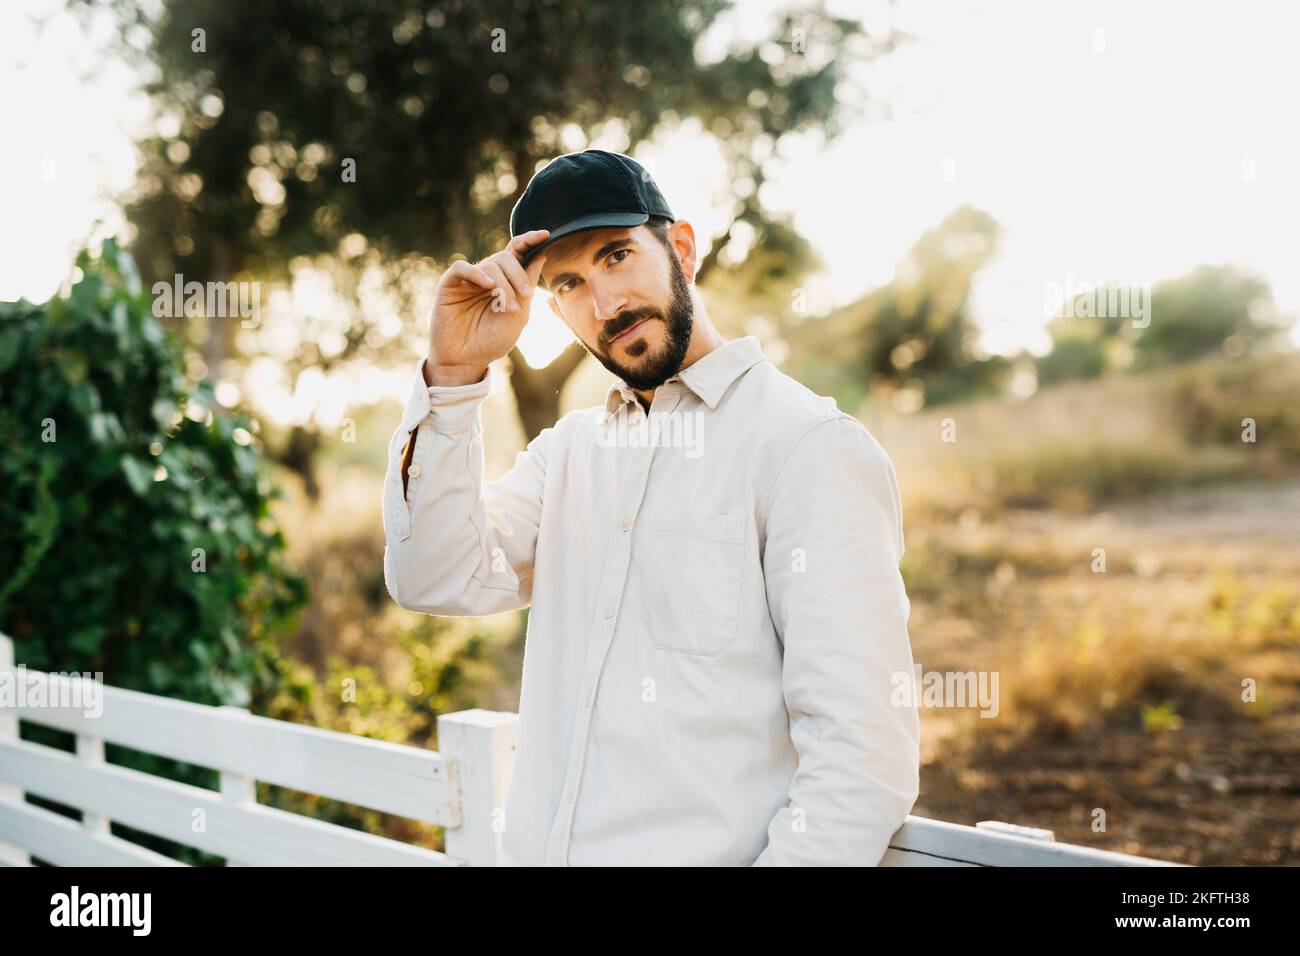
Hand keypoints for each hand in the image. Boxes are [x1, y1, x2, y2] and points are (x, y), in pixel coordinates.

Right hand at [425, 230, 549, 384]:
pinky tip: (488, 285)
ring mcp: (468, 280)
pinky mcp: (449, 284)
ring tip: (508, 308)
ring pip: (489, 264)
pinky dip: (477, 273)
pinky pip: (462, 267)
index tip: (545, 234)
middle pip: (506, 257)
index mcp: (505, 281)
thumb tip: (541, 256)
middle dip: (519, 275)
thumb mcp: (519, 316)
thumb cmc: (492, 341)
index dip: (529, 240)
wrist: (467, 361)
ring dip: (504, 284)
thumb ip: (528, 287)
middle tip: (526, 296)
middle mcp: (487, 276)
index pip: (516, 252)